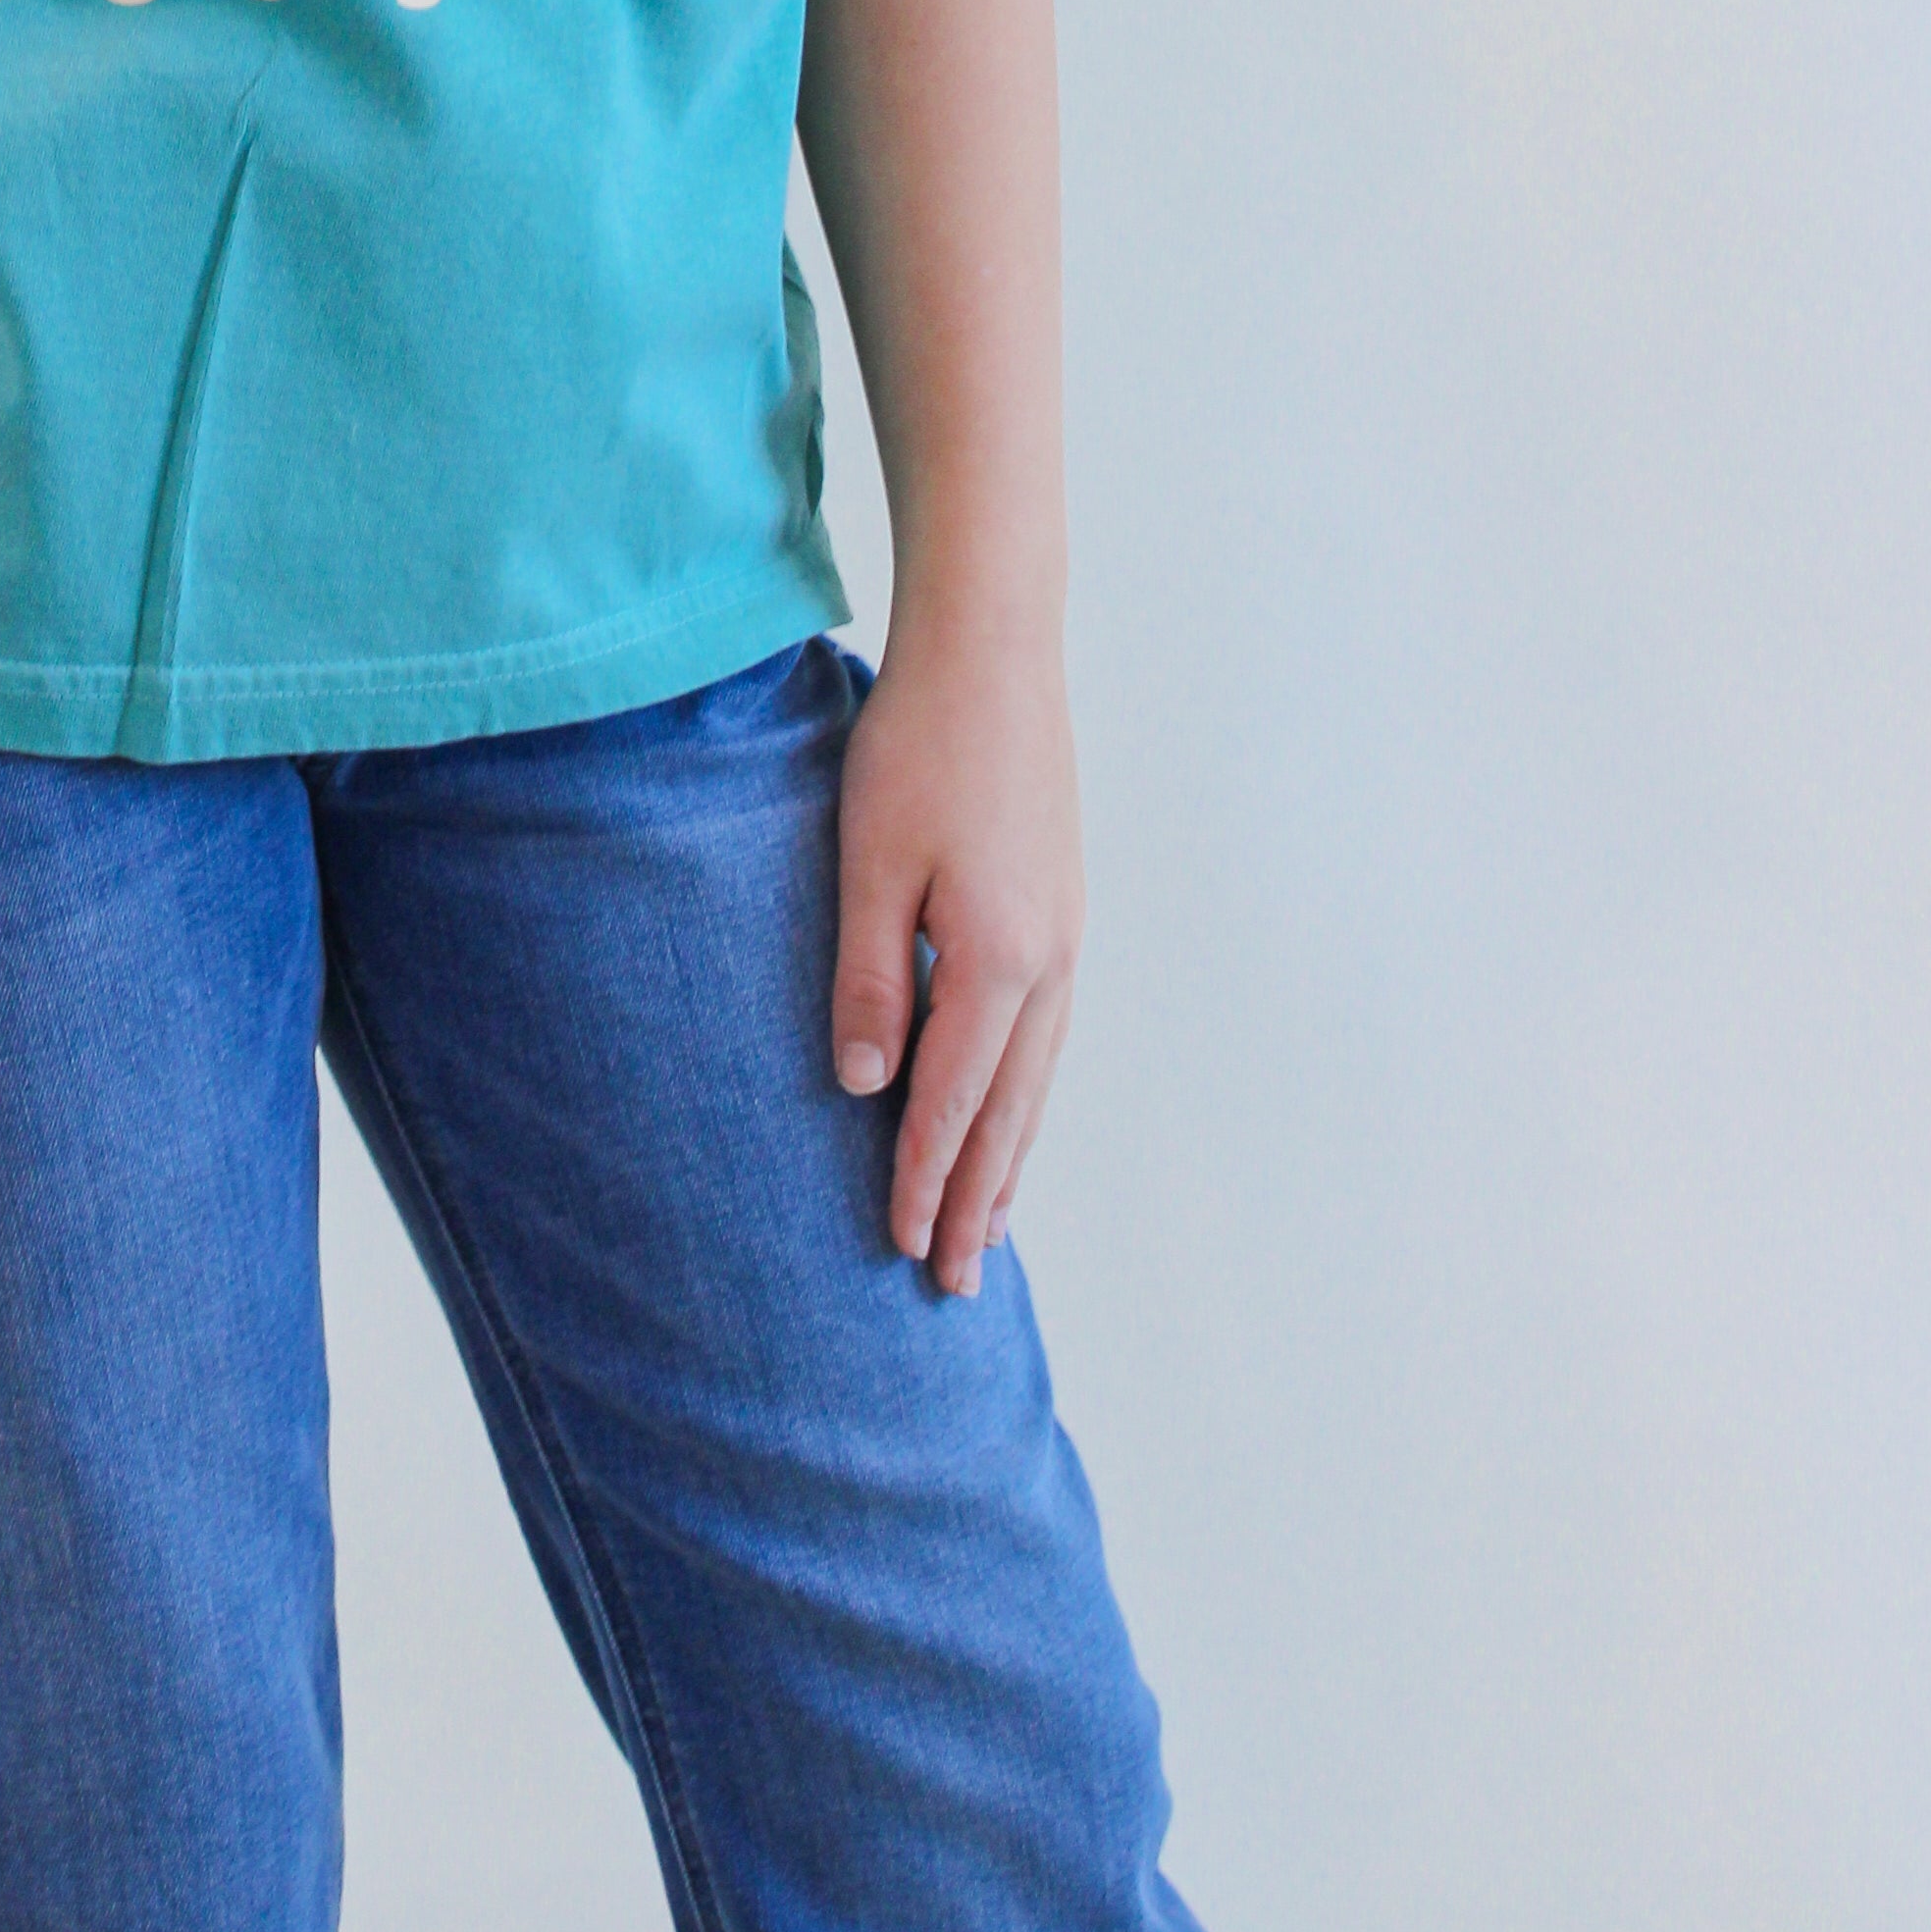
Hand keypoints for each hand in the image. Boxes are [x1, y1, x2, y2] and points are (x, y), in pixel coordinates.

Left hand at [831, 609, 1083, 1296]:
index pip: (951, 1101)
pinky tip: (1011, 1106)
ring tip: (991, 1223)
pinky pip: (1047, 1032)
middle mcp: (1045, 962)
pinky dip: (1026, 1092)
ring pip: (1037, 1077)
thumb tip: (866, 1089)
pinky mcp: (1060, 906)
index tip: (905, 1250)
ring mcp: (1063, 934)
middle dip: (980, 1199)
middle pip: (1009, 1110)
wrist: (993, 648)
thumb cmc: (916, 746)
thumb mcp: (868, 863)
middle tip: (959, 1283)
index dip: (925, 1180)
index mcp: (994, 960)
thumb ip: (867, 978)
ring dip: (1011, 1155)